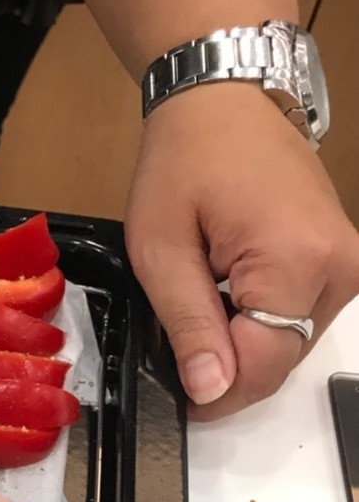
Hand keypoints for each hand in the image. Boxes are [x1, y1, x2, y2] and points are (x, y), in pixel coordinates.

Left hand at [125, 83, 358, 419]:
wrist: (223, 105)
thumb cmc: (187, 162)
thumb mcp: (161, 248)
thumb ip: (188, 323)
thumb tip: (210, 389)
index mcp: (298, 261)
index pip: (264, 364)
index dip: (216, 392)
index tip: (180, 397)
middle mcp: (340, 268)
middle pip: (281, 357)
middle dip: (226, 365)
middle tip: (174, 340)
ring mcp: (349, 267)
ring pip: (291, 344)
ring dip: (242, 341)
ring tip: (200, 298)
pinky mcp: (342, 265)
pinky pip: (299, 319)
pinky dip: (259, 321)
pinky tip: (225, 293)